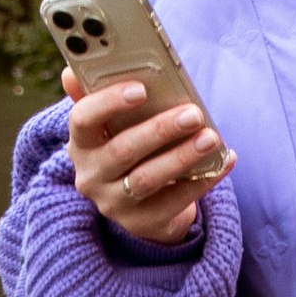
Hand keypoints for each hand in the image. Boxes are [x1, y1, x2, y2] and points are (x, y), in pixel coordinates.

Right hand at [63, 71, 232, 245]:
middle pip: (123, 150)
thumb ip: (98, 96)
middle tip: (193, 113)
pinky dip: (204, 180)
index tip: (141, 89)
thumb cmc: (128, 148)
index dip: (109, 103)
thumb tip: (71, 73)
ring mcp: (115, 203)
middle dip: (160, 130)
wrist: (140, 205)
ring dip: (182, 156)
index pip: (82, 120)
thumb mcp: (111, 126)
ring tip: (211, 138)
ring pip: (148, 178)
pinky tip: (224, 161)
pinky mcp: (142, 223)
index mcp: (81, 144)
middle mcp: (91, 176)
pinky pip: (175, 201)